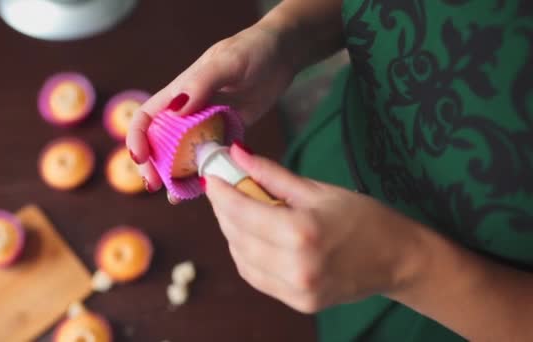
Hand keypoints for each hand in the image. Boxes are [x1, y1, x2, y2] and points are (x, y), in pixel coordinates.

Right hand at [127, 23, 297, 201]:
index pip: (147, 117)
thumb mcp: (227, 63)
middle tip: (155, 186)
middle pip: (160, 142)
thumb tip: (176, 110)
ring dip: (176, 175)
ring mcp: (207, 125)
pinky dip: (205, 174)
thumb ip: (201, 84)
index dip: (138, 138)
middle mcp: (188, 112)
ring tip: (176, 196)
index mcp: (180, 92)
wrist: (282, 55)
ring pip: (183, 155)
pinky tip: (205, 189)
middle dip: (153, 165)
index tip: (140, 159)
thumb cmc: (252, 50)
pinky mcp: (227, 134)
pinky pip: (211, 158)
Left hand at [203, 143, 427, 312]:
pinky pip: (256, 277)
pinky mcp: (299, 302)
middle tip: (224, 190)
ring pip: (242, 259)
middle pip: (238, 236)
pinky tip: (252, 238)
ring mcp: (297, 289)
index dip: (221, 193)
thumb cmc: (364, 217)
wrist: (398, 259)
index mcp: (302, 231)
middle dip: (224, 210)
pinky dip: (246, 255)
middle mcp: (296, 266)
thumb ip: (272, 175)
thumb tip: (238, 155)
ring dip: (233, 234)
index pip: (243, 212)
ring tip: (240, 212)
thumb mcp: (318, 190)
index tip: (212, 177)